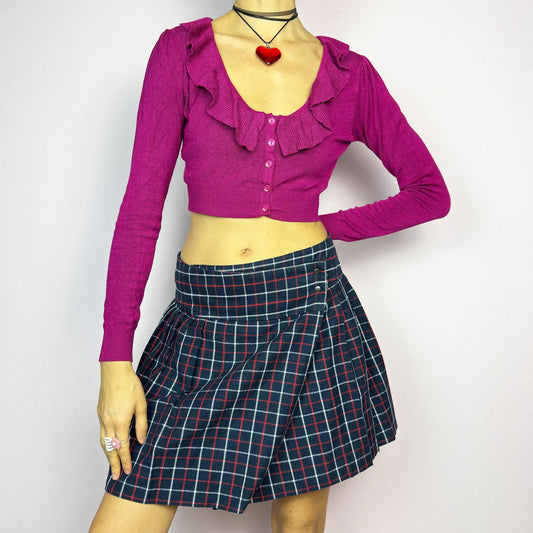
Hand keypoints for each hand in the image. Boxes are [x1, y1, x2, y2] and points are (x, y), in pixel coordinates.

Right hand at [97, 362, 147, 479]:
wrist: (114, 372)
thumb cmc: (130, 386)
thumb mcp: (142, 405)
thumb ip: (142, 424)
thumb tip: (142, 440)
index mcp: (120, 423)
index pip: (123, 448)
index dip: (126, 461)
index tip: (127, 471)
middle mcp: (108, 423)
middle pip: (110, 450)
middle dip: (113, 464)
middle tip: (116, 477)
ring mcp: (102, 419)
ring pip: (103, 443)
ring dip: (107, 455)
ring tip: (111, 465)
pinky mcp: (99, 413)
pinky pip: (101, 433)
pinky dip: (104, 444)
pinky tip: (109, 445)